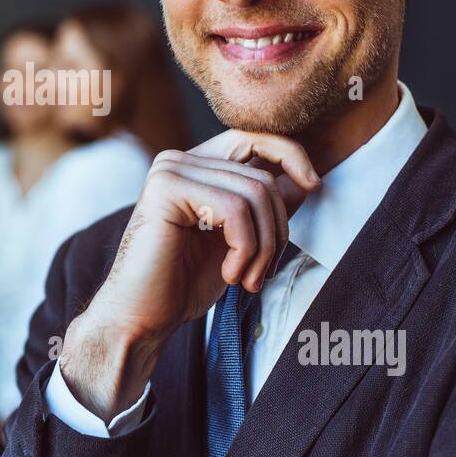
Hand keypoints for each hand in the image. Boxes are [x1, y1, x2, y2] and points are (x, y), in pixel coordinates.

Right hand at [60, 130, 319, 420]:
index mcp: (194, 166)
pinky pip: (235, 209)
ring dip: (263, 247)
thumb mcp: (239, 240)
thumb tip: (307, 179)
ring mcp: (170, 170)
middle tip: (262, 274)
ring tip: (247, 279)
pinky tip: (230, 275)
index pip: (254, 138)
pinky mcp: (167, 188)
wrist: (141, 318)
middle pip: (262, 176)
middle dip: (276, 231)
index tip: (314, 185)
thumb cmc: (185, 283)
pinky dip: (245, 249)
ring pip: (255, 193)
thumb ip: (264, 207)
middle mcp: (179, 160)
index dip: (291, 155)